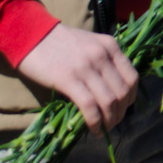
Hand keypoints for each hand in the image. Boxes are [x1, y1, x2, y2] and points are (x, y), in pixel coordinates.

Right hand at [16, 24, 137, 134]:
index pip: (132, 77)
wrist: (30, 33)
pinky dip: (95, 121)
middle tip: (112, 123)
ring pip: (109, 101)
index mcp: (110, 46)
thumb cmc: (57, 41)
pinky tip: (92, 128)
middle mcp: (102, 55)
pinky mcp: (68, 79)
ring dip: (110, 120)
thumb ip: (102, 61)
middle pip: (123, 92)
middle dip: (121, 112)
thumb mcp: (88, 44)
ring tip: (103, 129)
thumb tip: (110, 89)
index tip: (124, 108)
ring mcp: (86, 67)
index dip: (131, 97)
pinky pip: (90, 105)